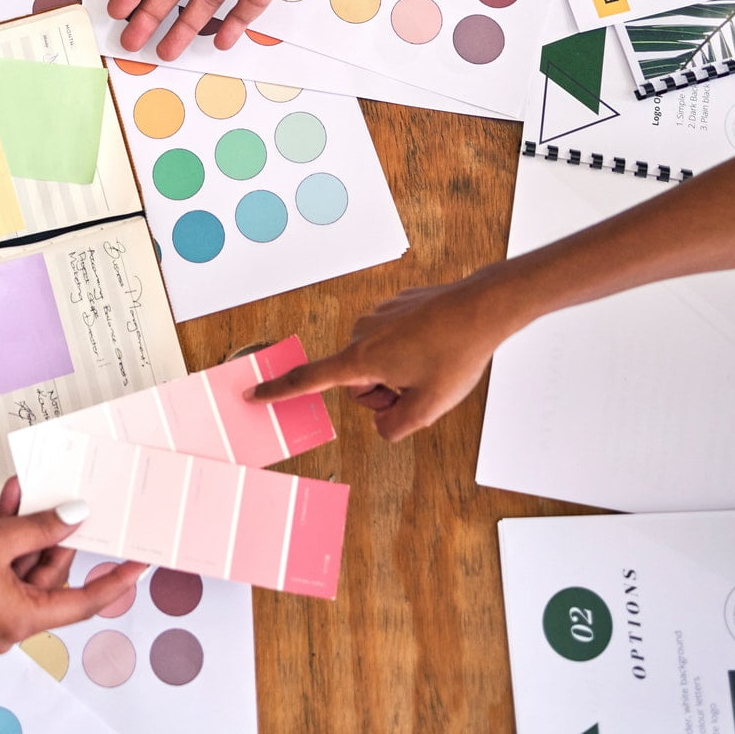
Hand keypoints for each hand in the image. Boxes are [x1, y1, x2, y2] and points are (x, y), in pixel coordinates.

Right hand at [0, 478, 141, 650]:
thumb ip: (42, 527)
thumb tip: (76, 516)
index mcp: (21, 619)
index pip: (83, 603)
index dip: (114, 582)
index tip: (138, 564)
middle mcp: (10, 622)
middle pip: (51, 576)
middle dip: (53, 533)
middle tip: (64, 497)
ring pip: (26, 564)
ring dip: (27, 527)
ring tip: (25, 491)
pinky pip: (5, 565)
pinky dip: (8, 537)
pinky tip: (8, 502)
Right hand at [250, 273, 517, 441]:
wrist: (481, 308)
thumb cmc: (455, 355)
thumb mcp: (428, 409)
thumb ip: (394, 427)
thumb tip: (382, 423)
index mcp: (362, 358)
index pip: (311, 379)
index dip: (280, 390)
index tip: (254, 393)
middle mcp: (363, 333)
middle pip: (357, 382)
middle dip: (383, 394)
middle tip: (419, 391)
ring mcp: (379, 316)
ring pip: (377, 362)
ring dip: (399, 374)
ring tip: (433, 366)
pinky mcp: (396, 307)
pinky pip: (393, 342)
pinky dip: (410, 353)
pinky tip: (437, 347)